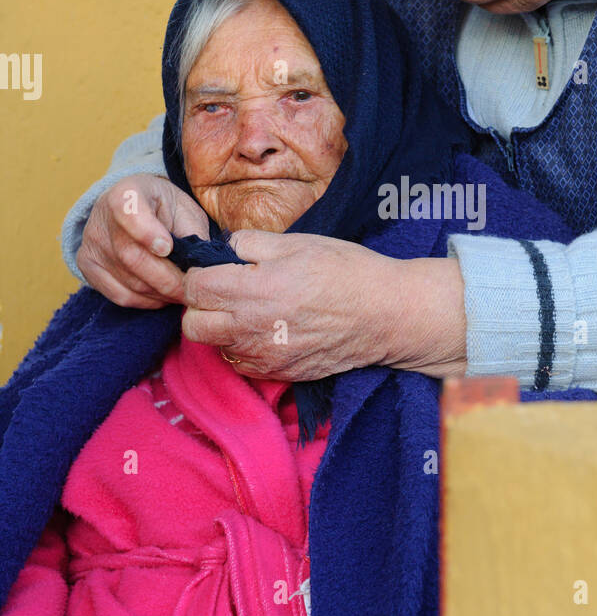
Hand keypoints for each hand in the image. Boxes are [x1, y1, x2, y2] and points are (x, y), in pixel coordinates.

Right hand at [77, 174, 208, 307]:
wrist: (133, 206)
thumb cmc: (165, 208)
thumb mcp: (184, 209)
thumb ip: (192, 234)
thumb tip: (201, 269)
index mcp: (127, 193)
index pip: (129, 212)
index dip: (147, 233)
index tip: (168, 248)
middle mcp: (102, 217)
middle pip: (132, 257)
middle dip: (167, 279)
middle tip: (191, 290)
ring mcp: (91, 243)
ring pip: (128, 281)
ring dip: (160, 293)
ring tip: (181, 293)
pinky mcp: (87, 266)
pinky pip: (119, 295)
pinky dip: (145, 301)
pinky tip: (162, 296)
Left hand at [181, 230, 467, 379]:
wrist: (385, 315)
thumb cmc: (346, 272)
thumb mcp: (298, 243)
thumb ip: (251, 243)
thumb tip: (224, 248)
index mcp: (253, 289)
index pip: (193, 288)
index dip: (199, 274)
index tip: (215, 269)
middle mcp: (251, 328)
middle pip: (192, 325)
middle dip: (199, 306)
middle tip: (223, 291)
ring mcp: (264, 356)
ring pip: (213, 347)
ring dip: (220, 328)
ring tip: (246, 310)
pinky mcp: (278, 373)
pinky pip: (239, 363)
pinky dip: (241, 348)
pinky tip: (263, 330)